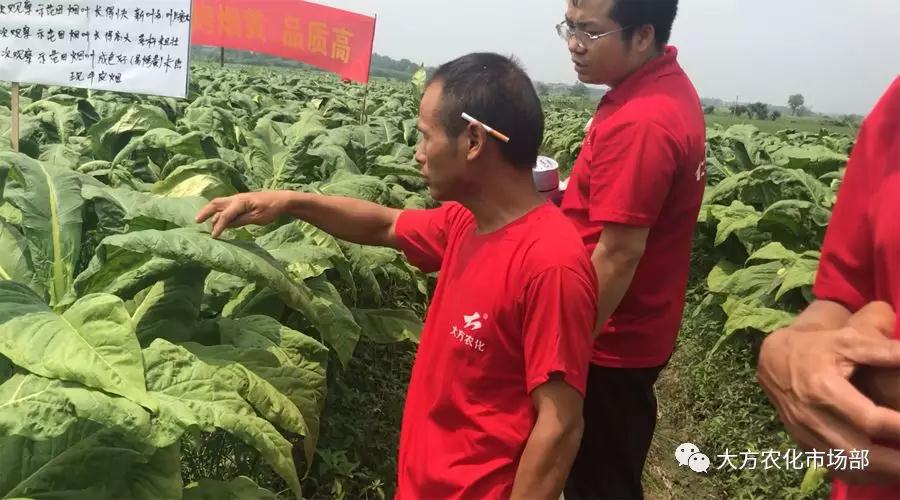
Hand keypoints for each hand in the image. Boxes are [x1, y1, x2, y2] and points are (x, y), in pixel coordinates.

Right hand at [196, 191, 292, 237]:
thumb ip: (241, 221)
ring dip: (210, 211)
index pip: (225, 215)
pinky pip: (225, 205)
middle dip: (205, 212)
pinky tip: (216, 219)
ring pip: (219, 203)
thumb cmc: (271, 209)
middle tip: (196, 221)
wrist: (281, 199)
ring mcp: (237, 198)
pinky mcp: (240, 201)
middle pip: (216, 203)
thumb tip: (227, 225)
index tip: (213, 237)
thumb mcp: (257, 218)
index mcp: (240, 202)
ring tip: (202, 221)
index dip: (218, 227)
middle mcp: (236, 198)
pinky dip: (217, 211)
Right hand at [757, 302, 899, 484]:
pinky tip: (883, 473)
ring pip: (847, 466)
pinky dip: (862, 475)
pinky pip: (835, 468)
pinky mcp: (804, 443)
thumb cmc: (814, 348)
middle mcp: (812, 417)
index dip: (899, 427)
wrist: (773, 360)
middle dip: (893, 462)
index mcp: (823, 389)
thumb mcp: (846, 341)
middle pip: (858, 452)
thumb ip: (883, 350)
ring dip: (880, 473)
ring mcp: (806, 434)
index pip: (868, 419)